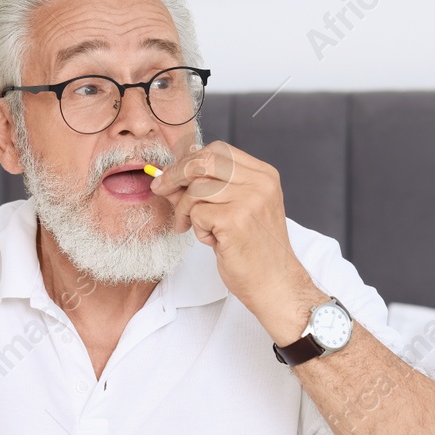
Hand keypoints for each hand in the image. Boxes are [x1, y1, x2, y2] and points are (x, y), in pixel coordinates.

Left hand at [151, 141, 324, 343]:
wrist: (274, 283)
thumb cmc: (254, 250)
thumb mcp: (235, 211)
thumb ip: (207, 190)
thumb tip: (168, 177)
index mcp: (263, 175)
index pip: (218, 150)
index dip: (189, 160)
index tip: (172, 175)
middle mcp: (259, 182)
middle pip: (204, 161)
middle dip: (175, 175)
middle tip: (160, 189)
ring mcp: (249, 199)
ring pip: (196, 189)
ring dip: (185, 210)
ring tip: (195, 228)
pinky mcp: (235, 220)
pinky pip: (197, 213)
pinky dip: (197, 229)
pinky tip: (213, 241)